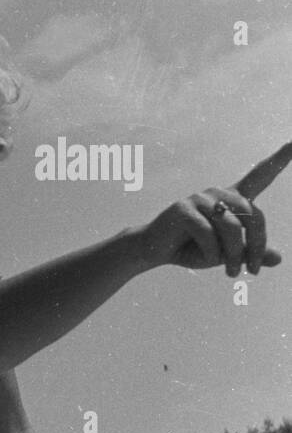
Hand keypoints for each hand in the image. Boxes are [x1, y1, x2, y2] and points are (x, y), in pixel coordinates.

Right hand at [137, 141, 289, 273]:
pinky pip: (208, 233)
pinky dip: (212, 252)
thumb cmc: (192, 249)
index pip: (259, 177)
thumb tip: (278, 258)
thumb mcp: (227, 254)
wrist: (155, 251)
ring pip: (233, 227)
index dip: (279, 160)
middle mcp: (219, 194)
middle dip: (256, 246)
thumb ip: (250, 253)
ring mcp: (200, 198)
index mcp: (232, 199)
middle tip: (252, 271)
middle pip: (253, 215)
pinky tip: (207, 259)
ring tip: (231, 272)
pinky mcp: (183, 208)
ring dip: (234, 254)